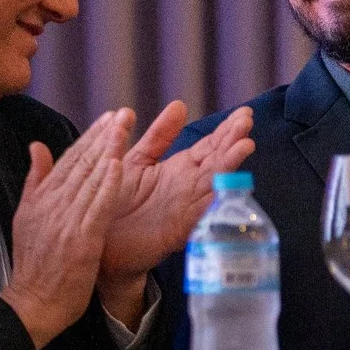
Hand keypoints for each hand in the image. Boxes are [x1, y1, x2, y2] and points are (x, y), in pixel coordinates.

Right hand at [0, 110, 129, 347]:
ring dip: (108, 151)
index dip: (89, 138)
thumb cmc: (35, 264)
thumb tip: (37, 147)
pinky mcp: (81, 239)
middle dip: (103, 136)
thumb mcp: (26, 217)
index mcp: (40, 199)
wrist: (34, 302)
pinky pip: (97, 207)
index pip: (67, 161)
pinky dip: (108, 185)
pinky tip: (119, 166)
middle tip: (122, 113)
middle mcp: (52, 205)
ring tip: (124, 128)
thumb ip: (35, 180)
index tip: (107, 119)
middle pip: (81, 164)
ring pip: (90, 179)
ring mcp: (66, 221)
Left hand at [99, 103, 255, 282]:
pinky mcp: (177, 230)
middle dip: (232, 140)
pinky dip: (212, 201)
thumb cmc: (116, 202)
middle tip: (248, 120)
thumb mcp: (137, 160)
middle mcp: (187, 187)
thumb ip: (159, 136)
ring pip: (212, 183)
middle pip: (216, 160)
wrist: (100, 244)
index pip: (208, 146)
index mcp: (178, 170)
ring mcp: (185, 208)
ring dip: (229, 165)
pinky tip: (226, 186)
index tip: (243, 114)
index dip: (226, 130)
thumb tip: (180, 105)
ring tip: (245, 145)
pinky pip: (198, 213)